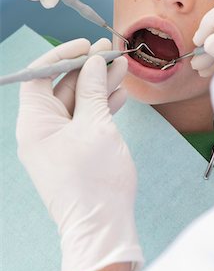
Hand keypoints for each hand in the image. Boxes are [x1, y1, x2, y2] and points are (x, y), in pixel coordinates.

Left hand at [16, 38, 142, 270]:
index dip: (61, 55)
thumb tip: (93, 61)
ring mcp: (61, 139)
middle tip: (110, 51)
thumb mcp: (94, 125)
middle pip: (63, 86)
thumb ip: (92, 89)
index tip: (85, 45)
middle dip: (87, 68)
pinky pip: (88, 118)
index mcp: (35, 122)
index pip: (39, 76)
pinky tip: (121, 92)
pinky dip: (103, 104)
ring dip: (100, 84)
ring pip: (80, 101)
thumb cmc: (94, 177)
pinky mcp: (78, 147)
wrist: (103, 225)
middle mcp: (43, 128)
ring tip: (122, 65)